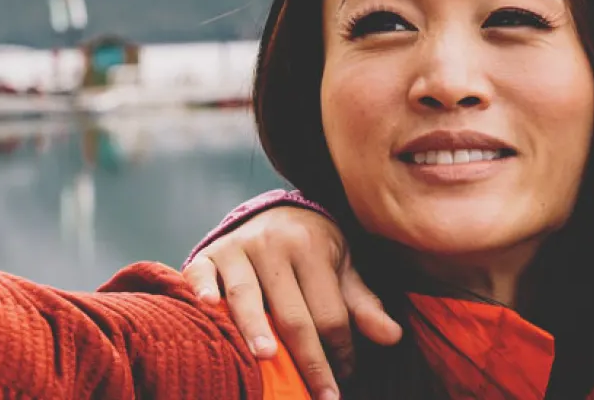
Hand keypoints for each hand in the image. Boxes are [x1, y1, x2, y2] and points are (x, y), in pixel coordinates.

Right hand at [184, 205, 402, 398]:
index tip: (343, 379)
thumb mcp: (344, 269)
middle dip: (307, 357)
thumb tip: (393, 338)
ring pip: (246, 294)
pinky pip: (200, 272)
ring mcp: (239, 247)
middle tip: (319, 395)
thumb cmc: (313, 250)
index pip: (329, 311)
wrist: (274, 211)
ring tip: (267, 357)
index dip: (339, 350)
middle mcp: (275, 244)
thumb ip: (364, 304)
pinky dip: (201, 288)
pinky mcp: (209, 254)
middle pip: (292, 311)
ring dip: (255, 325)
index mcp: (313, 248)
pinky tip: (208, 306)